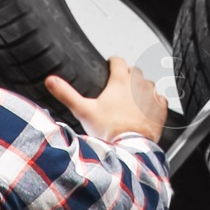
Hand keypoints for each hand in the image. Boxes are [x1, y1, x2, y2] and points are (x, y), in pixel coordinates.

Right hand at [45, 55, 167, 141]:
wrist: (129, 149)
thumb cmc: (108, 130)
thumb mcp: (83, 111)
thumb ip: (66, 94)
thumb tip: (49, 80)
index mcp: (120, 80)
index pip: (118, 60)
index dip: (112, 63)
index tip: (109, 67)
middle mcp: (139, 84)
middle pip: (133, 71)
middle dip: (127, 77)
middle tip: (118, 90)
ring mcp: (152, 96)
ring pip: (148, 85)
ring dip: (141, 90)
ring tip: (131, 103)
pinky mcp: (161, 109)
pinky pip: (160, 100)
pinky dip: (154, 104)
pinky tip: (145, 112)